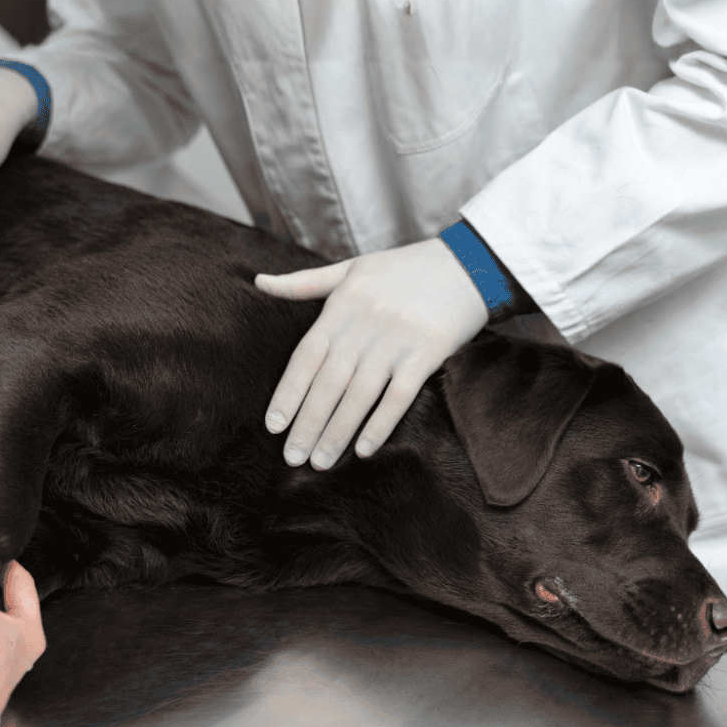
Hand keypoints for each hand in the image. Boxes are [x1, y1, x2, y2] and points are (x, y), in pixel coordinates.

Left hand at [255, 238, 487, 468]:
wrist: (467, 264)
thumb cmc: (403, 269)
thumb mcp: (351, 269)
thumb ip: (304, 283)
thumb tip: (259, 282)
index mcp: (342, 307)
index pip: (306, 357)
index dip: (288, 393)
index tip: (273, 426)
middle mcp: (365, 324)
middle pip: (329, 383)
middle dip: (308, 424)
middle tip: (292, 458)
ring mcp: (397, 339)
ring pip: (360, 395)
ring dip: (338, 432)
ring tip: (320, 462)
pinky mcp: (428, 353)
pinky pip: (399, 396)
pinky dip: (380, 424)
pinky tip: (363, 450)